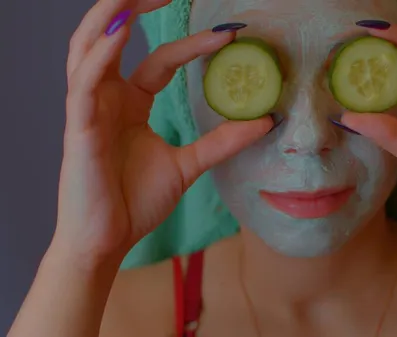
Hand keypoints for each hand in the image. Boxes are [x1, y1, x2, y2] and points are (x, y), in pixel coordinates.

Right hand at [56, 0, 272, 262]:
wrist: (109, 241)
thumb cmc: (136, 201)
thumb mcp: (189, 164)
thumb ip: (222, 141)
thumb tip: (266, 121)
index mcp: (129, 103)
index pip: (160, 60)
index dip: (191, 44)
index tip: (229, 34)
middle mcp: (105, 98)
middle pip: (112, 36)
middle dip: (134, 7)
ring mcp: (88, 109)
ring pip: (88, 47)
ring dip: (109, 16)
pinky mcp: (78, 128)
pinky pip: (83, 83)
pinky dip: (99, 55)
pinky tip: (120, 33)